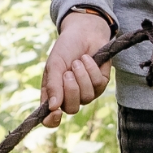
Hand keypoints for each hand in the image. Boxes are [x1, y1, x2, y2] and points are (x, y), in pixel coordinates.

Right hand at [39, 9, 116, 126]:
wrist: (84, 32)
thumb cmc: (65, 48)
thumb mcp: (54, 65)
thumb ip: (53, 86)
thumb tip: (52, 107)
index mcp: (54, 94)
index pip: (51, 119)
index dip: (52, 121)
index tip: (55, 113)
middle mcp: (70, 97)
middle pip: (71, 109)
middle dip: (70, 89)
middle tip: (68, 72)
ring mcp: (87, 92)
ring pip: (86, 97)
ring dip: (81, 76)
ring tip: (77, 62)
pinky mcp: (101, 84)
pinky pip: (98, 85)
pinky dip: (92, 69)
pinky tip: (88, 59)